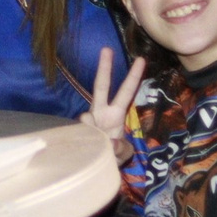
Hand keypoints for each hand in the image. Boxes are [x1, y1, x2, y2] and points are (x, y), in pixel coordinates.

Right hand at [78, 47, 144, 165]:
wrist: (90, 168)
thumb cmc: (111, 158)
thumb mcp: (122, 155)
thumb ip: (121, 150)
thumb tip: (109, 141)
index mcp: (114, 115)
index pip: (125, 92)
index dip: (133, 77)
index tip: (142, 60)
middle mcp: (99, 112)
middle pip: (101, 86)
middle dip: (104, 68)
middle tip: (107, 48)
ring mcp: (86, 120)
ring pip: (85, 117)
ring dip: (92, 134)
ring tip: (98, 148)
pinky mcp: (74, 129)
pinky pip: (79, 134)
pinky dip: (85, 144)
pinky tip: (86, 151)